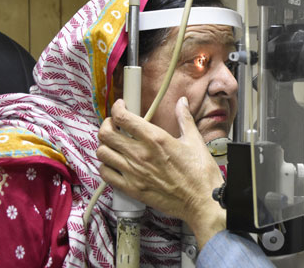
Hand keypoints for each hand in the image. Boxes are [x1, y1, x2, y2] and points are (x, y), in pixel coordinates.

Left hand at [97, 97, 225, 247]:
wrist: (201, 201)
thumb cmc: (200, 174)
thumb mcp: (195, 141)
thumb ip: (185, 119)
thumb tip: (182, 103)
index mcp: (156, 139)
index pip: (123, 118)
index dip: (117, 108)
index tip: (121, 106)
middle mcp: (140, 155)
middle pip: (106, 134)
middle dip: (107, 124)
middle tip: (114, 124)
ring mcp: (133, 173)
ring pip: (102, 153)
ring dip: (105, 145)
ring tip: (114, 143)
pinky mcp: (131, 189)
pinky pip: (106, 174)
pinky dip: (106, 166)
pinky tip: (115, 163)